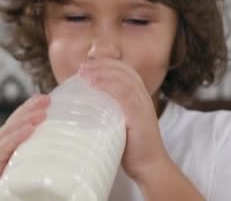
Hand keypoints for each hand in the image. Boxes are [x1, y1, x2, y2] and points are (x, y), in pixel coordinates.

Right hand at [0, 94, 49, 200]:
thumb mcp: (20, 191)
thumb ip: (36, 182)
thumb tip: (64, 177)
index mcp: (3, 161)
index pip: (15, 133)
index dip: (27, 116)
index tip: (44, 105)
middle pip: (10, 128)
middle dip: (27, 110)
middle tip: (46, 98)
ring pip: (7, 136)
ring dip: (25, 120)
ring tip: (43, 111)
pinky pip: (2, 152)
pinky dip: (16, 138)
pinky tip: (29, 129)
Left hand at [78, 58, 168, 182]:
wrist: (149, 167)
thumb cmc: (131, 148)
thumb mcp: (119, 124)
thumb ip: (108, 114)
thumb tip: (82, 110)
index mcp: (139, 97)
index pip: (125, 70)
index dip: (106, 63)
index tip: (86, 65)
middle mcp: (142, 97)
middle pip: (123, 70)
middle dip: (101, 64)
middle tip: (81, 68)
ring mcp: (142, 106)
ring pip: (123, 79)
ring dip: (102, 72)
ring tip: (84, 73)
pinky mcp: (139, 116)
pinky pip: (125, 94)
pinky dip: (109, 85)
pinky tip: (95, 84)